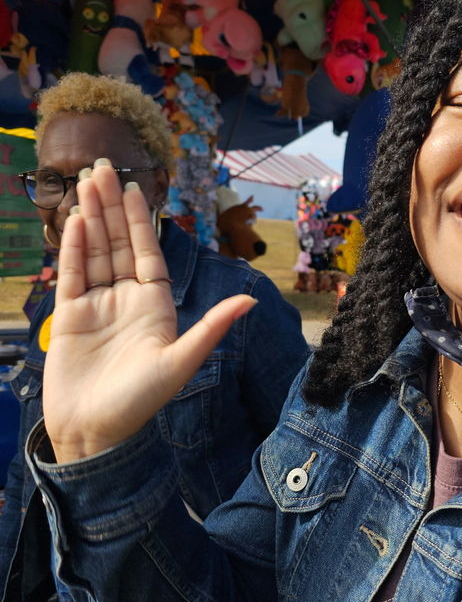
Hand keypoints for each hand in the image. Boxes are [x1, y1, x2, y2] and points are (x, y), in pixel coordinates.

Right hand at [43, 163, 254, 462]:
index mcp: (157, 305)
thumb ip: (212, 327)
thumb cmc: (140, 403)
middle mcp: (127, 300)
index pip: (148, 252)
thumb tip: (252, 302)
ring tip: (85, 182)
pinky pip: (71, 274)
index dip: (140, 220)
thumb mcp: (181, 362)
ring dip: (90, 218)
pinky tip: (73, 219)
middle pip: (119, 244)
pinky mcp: (69, 317)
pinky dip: (72, 247)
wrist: (94, 434)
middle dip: (111, 207)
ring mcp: (97, 306)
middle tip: (102, 167)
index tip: (134, 188)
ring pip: (94, 252)